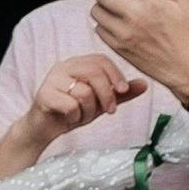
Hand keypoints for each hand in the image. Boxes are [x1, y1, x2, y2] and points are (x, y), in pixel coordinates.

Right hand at [26, 45, 145, 145]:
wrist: (44, 129)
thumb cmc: (72, 112)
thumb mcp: (100, 102)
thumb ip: (120, 94)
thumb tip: (144, 84)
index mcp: (77, 64)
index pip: (100, 60)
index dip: (115, 75)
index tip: (124, 91)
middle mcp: (63, 67)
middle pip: (93, 72)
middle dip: (107, 94)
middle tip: (110, 111)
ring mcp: (52, 80)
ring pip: (83, 92)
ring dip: (89, 111)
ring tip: (83, 117)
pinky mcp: (44, 95)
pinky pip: (70, 105)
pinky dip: (75, 117)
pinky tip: (70, 119)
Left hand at [86, 0, 188, 96]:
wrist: (183, 68)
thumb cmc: (185, 34)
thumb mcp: (185, 3)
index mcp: (153, 3)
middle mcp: (135, 17)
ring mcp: (124, 33)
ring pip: (96, 11)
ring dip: (100, 5)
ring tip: (110, 5)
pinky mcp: (118, 47)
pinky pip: (99, 28)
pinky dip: (103, 23)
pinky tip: (114, 22)